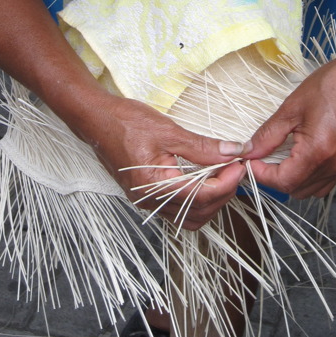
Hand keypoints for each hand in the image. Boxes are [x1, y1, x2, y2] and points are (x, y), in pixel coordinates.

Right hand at [89, 96, 248, 229]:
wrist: (96, 120)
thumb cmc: (125, 121)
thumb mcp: (168, 130)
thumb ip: (202, 147)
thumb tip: (233, 151)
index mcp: (153, 185)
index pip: (201, 196)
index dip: (226, 183)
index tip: (239, 165)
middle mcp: (149, 200)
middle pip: (198, 212)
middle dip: (223, 193)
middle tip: (235, 168)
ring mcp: (146, 201)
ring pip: (189, 216)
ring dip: (211, 200)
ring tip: (223, 174)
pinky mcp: (146, 196)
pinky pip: (177, 209)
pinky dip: (196, 199)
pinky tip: (204, 179)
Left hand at [245, 47, 335, 198]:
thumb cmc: (332, 85)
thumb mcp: (292, 107)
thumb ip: (268, 134)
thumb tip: (249, 151)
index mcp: (317, 152)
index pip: (283, 181)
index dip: (261, 174)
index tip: (250, 161)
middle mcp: (333, 165)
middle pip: (295, 189)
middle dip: (274, 177)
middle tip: (261, 157)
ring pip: (310, 190)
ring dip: (291, 178)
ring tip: (279, 156)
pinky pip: (324, 182)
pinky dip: (307, 176)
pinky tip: (299, 156)